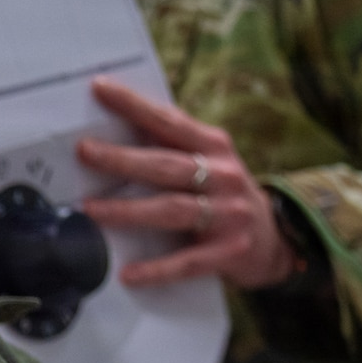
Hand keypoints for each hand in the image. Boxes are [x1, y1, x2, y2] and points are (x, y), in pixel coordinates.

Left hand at [76, 77, 295, 289]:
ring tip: (90, 209)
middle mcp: (223, 176)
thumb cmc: (222, 193)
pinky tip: (128, 273)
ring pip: (172, 209)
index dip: (134, 105)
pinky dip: (157, 269)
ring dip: (128, 210)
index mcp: (214, 146)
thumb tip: (109, 131)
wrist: (277, 238)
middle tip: (84, 152)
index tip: (99, 88)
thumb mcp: (209, 161)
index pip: (169, 121)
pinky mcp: (230, 251)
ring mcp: (229, 214)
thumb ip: (170, 147)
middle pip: (165, 165)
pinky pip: (187, 262)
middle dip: (122, 158)